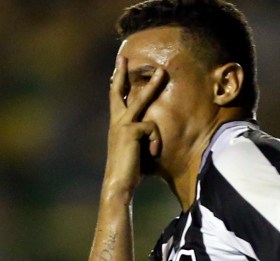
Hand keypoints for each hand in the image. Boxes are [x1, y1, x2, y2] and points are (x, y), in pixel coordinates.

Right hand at [104, 56, 165, 200]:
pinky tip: (153, 153)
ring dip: (152, 86)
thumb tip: (153, 141)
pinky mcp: (131, 131)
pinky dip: (155, 141)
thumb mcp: (135, 151)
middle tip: (124, 57)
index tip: (116, 69)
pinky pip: (151, 127)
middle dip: (122, 73)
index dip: (116, 83)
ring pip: (141, 100)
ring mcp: (122, 125)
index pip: (116, 100)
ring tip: (163, 72)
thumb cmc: (128, 172)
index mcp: (116, 126)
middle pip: (120, 92)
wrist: (118, 183)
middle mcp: (116, 122)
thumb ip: (141, 140)